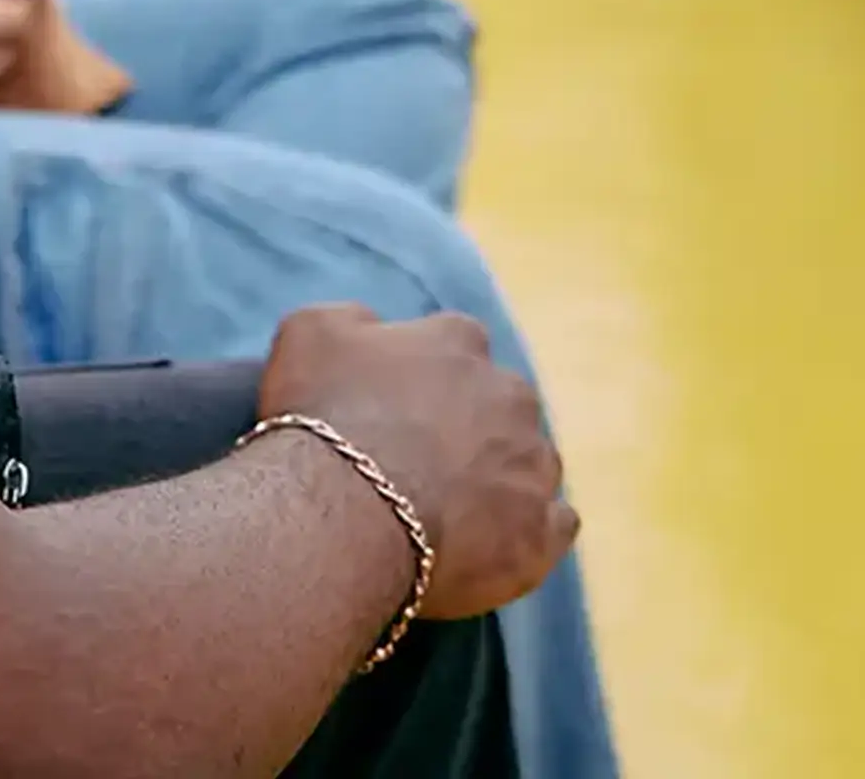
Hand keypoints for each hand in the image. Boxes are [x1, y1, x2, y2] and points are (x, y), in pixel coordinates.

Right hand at [255, 304, 576, 620]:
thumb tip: (373, 326)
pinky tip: (491, 545)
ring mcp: (533, 465)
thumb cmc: (322, 419)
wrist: (342, 515)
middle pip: (500, 404)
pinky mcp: (541, 533)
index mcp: (459, 341)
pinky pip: (554, 526)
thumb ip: (353, 319)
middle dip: (472, 427)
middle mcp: (510, 394)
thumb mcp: (310, 332)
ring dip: (502, 479)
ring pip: (531, 463)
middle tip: (420, 463)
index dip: (424, 377)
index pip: (456, 344)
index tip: (396, 406)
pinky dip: (528, 531)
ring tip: (452, 512)